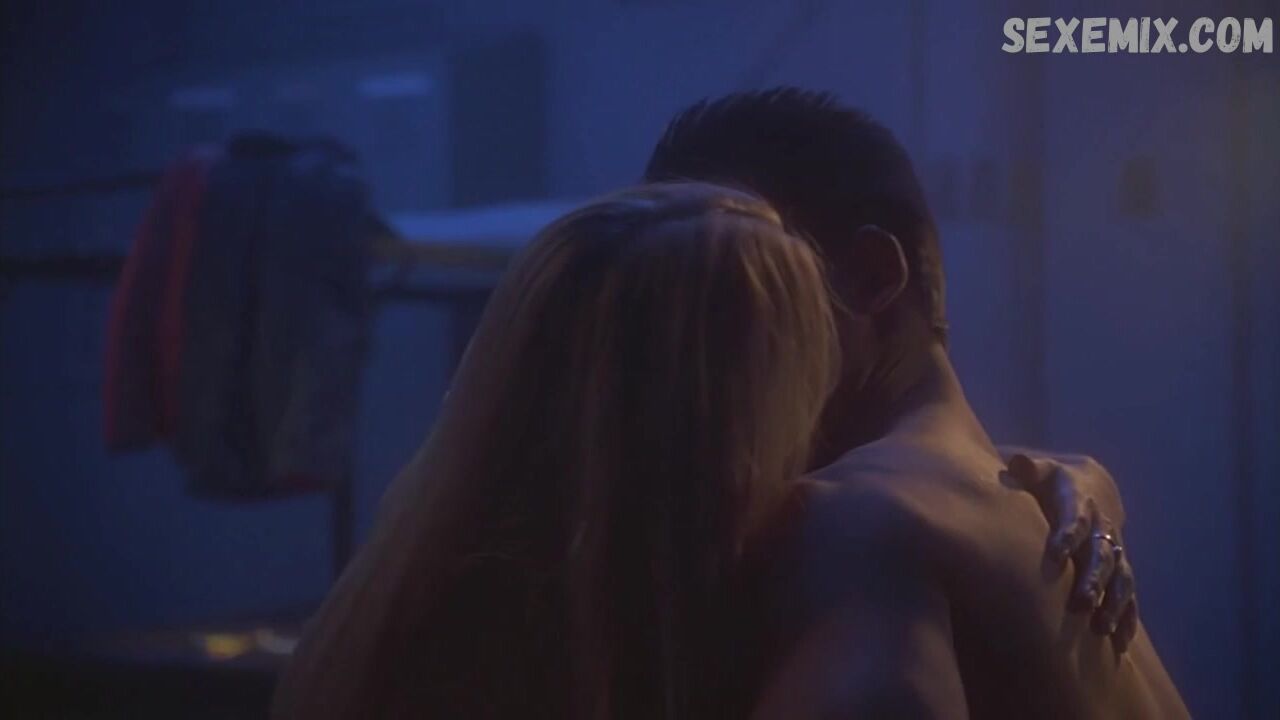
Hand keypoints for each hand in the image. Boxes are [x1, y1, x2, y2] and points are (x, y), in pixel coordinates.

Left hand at [1000, 448, 1138, 651]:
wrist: (1086, 484)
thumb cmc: (1047, 480)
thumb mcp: (1038, 470)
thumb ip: (1027, 469)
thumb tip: (1018, 462)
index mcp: (1079, 499)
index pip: (1075, 517)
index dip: (1067, 534)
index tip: (1057, 554)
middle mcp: (1102, 525)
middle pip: (1101, 553)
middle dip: (1093, 578)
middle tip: (1082, 602)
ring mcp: (1114, 548)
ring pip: (1120, 576)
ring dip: (1113, 602)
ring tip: (1103, 627)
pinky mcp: (1119, 567)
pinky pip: (1128, 593)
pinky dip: (1127, 616)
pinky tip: (1121, 642)